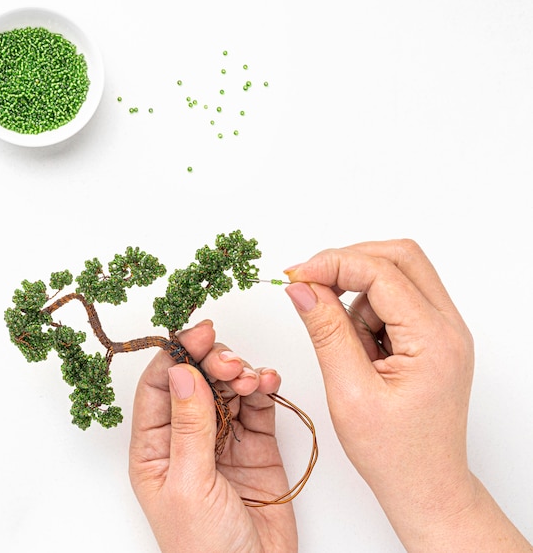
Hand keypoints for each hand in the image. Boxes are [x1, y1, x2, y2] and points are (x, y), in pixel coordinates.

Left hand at [129, 320, 297, 552]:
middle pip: (195, 379)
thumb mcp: (189, 484)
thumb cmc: (206, 550)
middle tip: (231, 362)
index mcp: (156, 448)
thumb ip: (189, 425)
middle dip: (213, 361)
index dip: (178, 353)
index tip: (201, 333)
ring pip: (227, 386)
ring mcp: (223, 438)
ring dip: (240, 372)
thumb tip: (180, 370)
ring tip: (251, 379)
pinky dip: (263, 386)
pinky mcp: (256, 444)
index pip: (159, 386)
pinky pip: (257, 404)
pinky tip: (268, 382)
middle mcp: (187, 437)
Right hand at [285, 239, 530, 551]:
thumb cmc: (393, 452)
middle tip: (311, 284)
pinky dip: (366, 310)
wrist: (424, 485)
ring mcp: (441, 329)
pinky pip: (394, 298)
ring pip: (395, 274)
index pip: (382, 272)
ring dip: (358, 292)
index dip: (334, 264)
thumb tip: (300, 287)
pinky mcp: (429, 335)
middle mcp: (447, 326)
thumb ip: (325, 331)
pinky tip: (359, 350)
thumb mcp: (349, 391)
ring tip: (346, 346)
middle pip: (400, 257)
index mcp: (434, 340)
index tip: (296, 276)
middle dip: (349, 262)